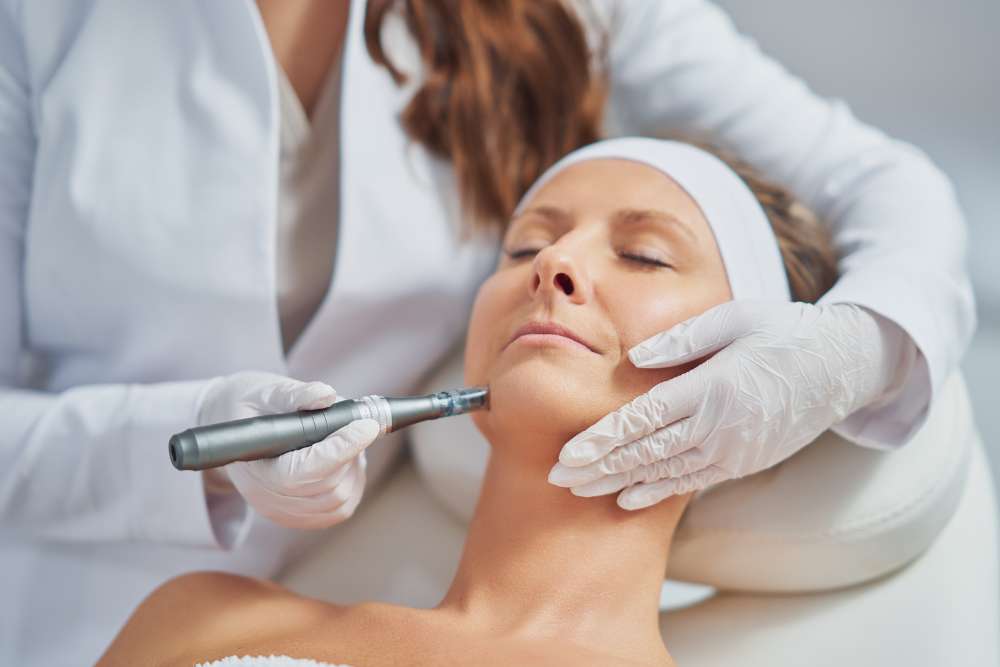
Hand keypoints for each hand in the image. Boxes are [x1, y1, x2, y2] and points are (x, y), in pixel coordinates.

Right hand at [199, 371, 378, 528]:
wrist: (232, 431)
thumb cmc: (249, 407)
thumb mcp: (265, 391)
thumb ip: (295, 394)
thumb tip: (326, 395)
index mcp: (256, 467)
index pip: (307, 471)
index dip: (342, 448)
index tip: (367, 425)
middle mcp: (267, 498)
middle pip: (328, 488)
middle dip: (352, 454)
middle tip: (358, 426)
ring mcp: (282, 512)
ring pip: (339, 502)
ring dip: (355, 470)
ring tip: (351, 440)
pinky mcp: (296, 516)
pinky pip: (337, 511)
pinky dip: (352, 486)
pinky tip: (348, 462)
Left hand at [549, 301, 907, 508]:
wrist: (844, 366)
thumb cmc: (785, 332)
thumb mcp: (736, 318)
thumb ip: (683, 338)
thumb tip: (635, 357)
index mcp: (713, 388)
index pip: (644, 419)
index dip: (602, 439)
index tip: (568, 454)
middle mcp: (720, 427)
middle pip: (646, 453)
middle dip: (598, 468)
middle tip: (558, 479)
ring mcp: (733, 450)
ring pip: (664, 473)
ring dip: (618, 483)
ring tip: (580, 491)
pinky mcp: (743, 462)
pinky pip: (692, 482)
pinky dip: (657, 491)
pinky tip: (627, 498)